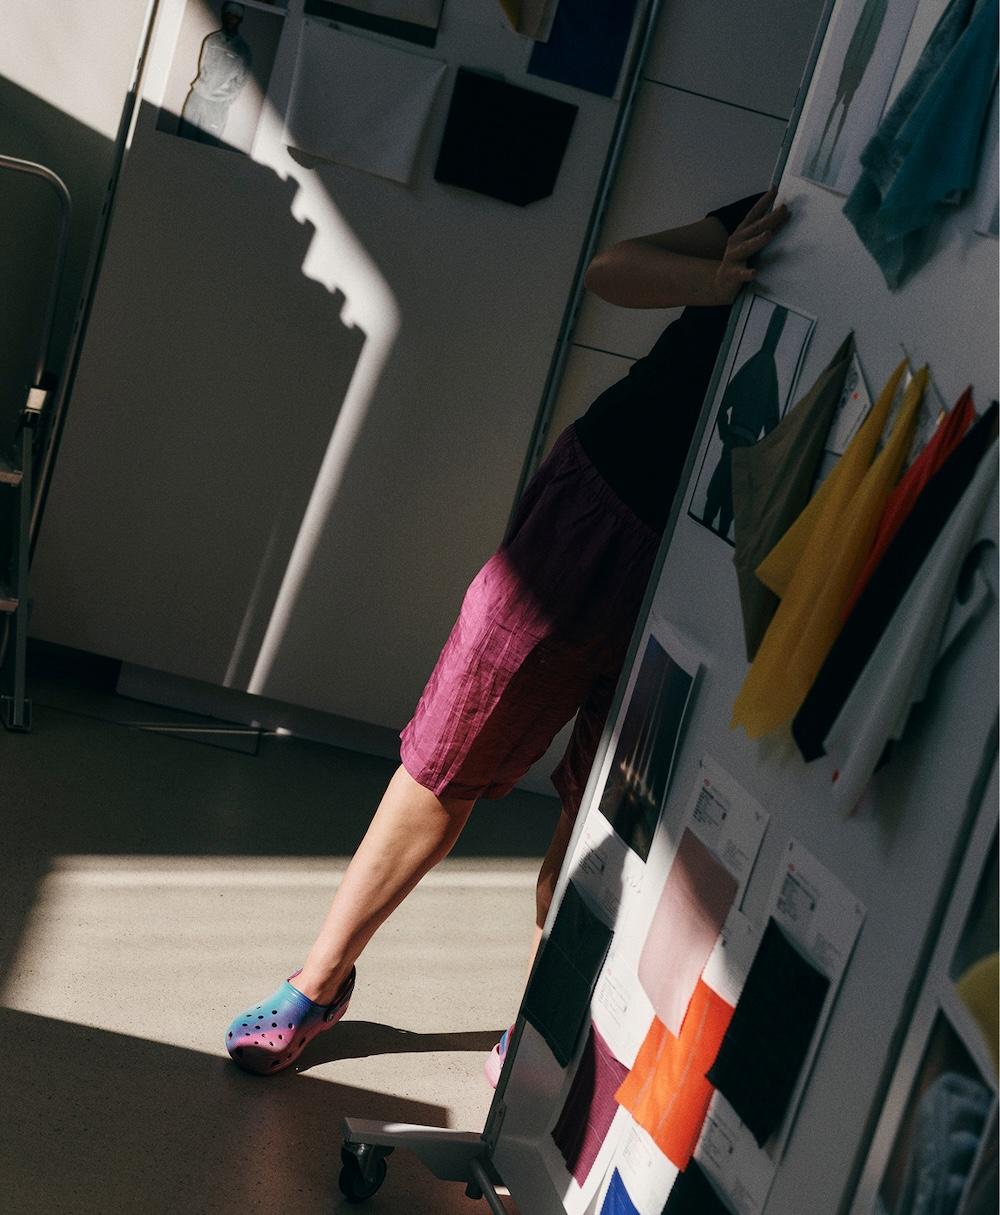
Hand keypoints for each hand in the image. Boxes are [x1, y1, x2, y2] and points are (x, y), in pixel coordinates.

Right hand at [713, 189, 789, 303]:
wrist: (720, 285)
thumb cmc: (740, 261)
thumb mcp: (750, 243)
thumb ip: (764, 230)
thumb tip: (785, 213)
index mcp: (741, 233)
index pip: (754, 214)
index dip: (764, 201)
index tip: (775, 188)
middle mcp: (736, 242)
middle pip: (755, 228)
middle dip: (770, 218)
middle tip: (784, 209)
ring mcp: (733, 257)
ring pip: (747, 247)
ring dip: (758, 241)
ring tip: (768, 235)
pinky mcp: (732, 274)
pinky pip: (741, 274)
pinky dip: (748, 273)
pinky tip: (755, 273)